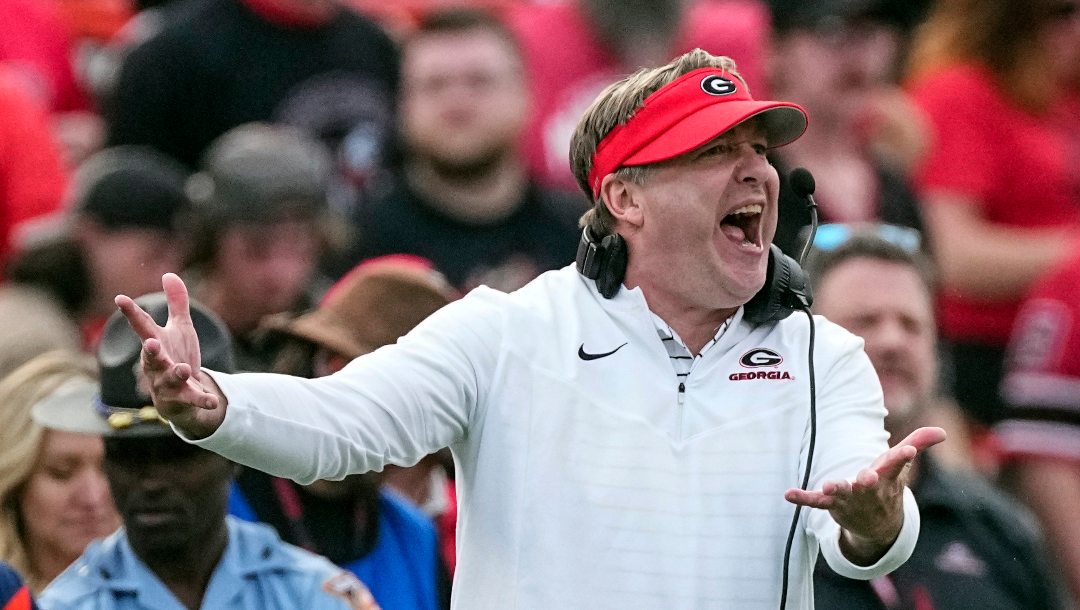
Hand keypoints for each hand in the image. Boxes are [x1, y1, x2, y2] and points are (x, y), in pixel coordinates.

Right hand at [114, 273, 226, 437]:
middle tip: (150, 343)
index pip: (142, 326)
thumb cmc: (177, 356)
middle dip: (150, 351)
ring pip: (169, 379)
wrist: (182, 396)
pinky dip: (202, 400)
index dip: (131, 312)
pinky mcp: (182, 399)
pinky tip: (212, 400)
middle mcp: (157, 364)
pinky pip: (192, 399)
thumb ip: (176, 303)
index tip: (120, 298)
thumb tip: (169, 274)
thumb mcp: (180, 328)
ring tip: (184, 368)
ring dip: (176, 373)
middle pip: (151, 357)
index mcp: (156, 343)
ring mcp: (168, 383)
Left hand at [784, 426, 946, 563]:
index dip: (902, 458)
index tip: (908, 451)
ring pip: (843, 495)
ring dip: (837, 490)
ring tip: (829, 485)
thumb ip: (917, 443)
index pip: (897, 466)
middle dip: (867, 483)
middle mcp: (869, 490)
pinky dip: (802, 498)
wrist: (878, 525)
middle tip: (866, 478)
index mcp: (887, 477)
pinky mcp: (832, 504)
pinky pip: (815, 502)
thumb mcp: (900, 466)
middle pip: (869, 486)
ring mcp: (850, 499)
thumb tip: (942, 431)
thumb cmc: (887, 486)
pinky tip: (788, 494)